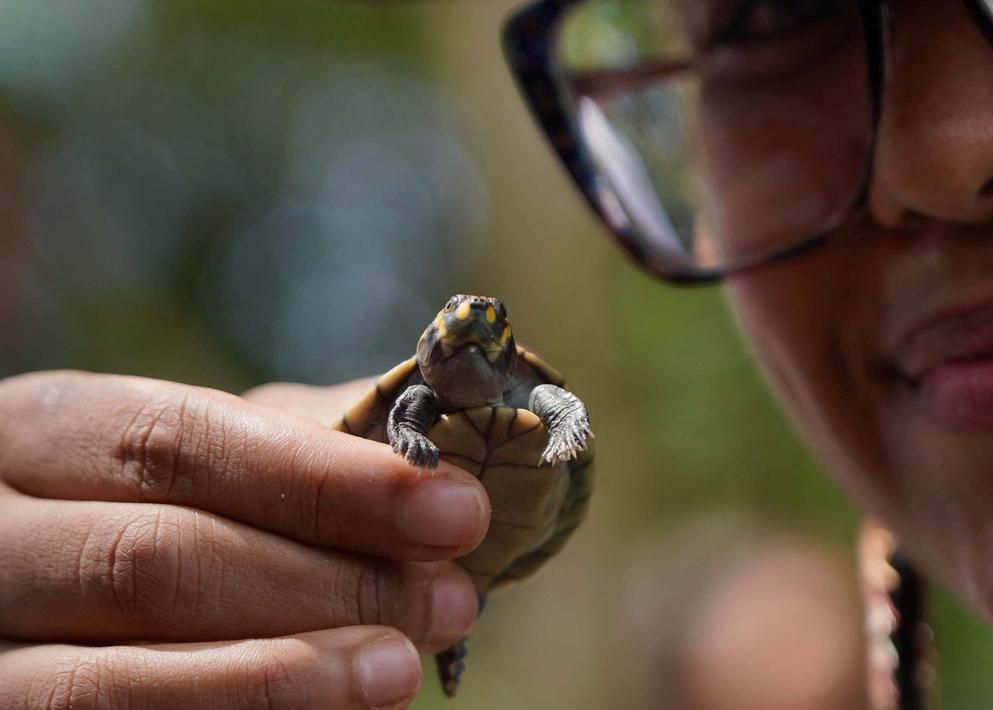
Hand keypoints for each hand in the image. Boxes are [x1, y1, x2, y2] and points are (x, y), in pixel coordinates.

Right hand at [0, 371, 490, 708]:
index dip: (326, 480)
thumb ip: (302, 440)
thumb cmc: (157, 508)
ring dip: (281, 677)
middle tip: (452, 598)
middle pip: (155, 559)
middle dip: (326, 582)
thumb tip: (433, 430)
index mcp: (40, 429)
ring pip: (112, 683)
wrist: (52, 599)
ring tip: (400, 670)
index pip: (177, 442)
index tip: (455, 510)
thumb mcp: (213, 458)